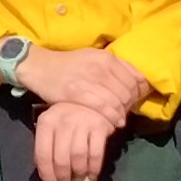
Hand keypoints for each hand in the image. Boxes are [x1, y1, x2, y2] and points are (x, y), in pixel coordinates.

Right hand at [14, 44, 152, 123]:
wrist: (39, 67)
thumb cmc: (68, 65)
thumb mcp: (93, 58)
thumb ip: (114, 67)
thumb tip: (137, 80)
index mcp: (107, 57)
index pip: (135, 77)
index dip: (140, 92)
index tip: (138, 100)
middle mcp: (100, 67)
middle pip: (128, 91)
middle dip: (131, 104)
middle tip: (128, 112)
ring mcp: (89, 80)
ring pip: (117, 101)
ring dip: (122, 113)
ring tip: (120, 119)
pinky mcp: (77, 93)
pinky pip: (103, 108)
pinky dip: (112, 117)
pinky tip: (114, 123)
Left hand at [32, 100, 122, 180]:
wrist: (93, 100)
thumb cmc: (68, 117)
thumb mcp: (52, 125)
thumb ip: (46, 145)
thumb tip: (46, 173)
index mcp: (47, 122)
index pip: (43, 154)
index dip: (47, 174)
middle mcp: (63, 122)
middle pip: (61, 159)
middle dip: (63, 177)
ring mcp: (82, 123)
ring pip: (78, 158)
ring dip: (79, 174)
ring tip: (79, 179)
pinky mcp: (100, 127)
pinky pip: (96, 154)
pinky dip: (94, 168)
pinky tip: (92, 174)